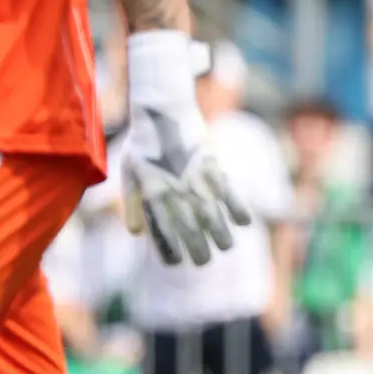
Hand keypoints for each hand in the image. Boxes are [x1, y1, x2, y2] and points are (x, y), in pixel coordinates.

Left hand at [119, 31, 251, 264]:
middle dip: (198, 248)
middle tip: (204, 262)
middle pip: (190, 227)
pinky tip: (244, 222)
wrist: (163, 110)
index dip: (169, 248)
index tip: (176, 263)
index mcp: (153, 193)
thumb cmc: (143, 142)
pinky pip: (229, 192)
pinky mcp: (213, 166)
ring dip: (220, 234)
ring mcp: (195, 179)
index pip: (162, 229)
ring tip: (226, 247)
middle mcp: (175, 190)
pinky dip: (237, 208)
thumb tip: (136, 233)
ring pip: (211, 214)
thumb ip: (132, 203)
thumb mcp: (128, 172)